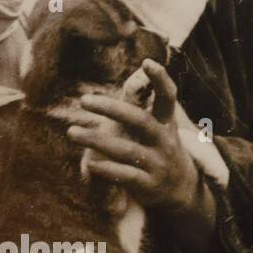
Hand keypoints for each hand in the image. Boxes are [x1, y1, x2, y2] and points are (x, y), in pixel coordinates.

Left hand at [67, 60, 201, 213]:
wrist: (181, 190)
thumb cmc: (158, 148)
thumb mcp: (157, 126)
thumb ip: (142, 104)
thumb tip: (134, 73)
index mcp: (166, 122)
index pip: (168, 97)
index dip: (160, 80)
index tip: (147, 62)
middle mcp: (165, 141)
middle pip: (139, 121)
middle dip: (112, 109)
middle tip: (83, 100)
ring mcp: (158, 164)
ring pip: (127, 150)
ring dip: (97, 141)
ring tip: (71, 131)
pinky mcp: (149, 185)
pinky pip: (126, 176)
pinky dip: (108, 169)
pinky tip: (89, 164)